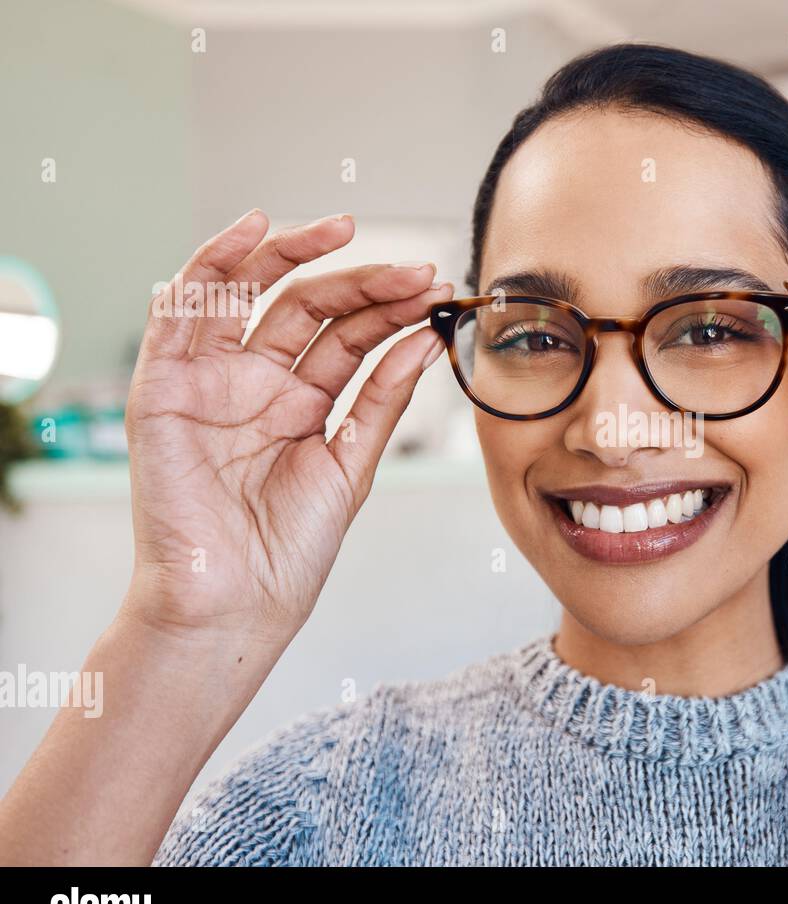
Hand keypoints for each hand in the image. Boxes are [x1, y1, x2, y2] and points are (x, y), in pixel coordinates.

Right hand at [121, 210, 451, 648]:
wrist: (237, 603)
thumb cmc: (290, 548)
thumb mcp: (351, 464)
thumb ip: (381, 399)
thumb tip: (425, 340)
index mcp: (300, 402)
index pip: (346, 336)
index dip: (389, 309)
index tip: (436, 290)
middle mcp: (255, 383)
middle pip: (307, 308)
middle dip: (361, 282)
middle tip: (413, 270)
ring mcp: (210, 381)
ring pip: (249, 294)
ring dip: (295, 256)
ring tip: (346, 230)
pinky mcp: (164, 388)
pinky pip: (180, 311)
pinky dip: (210, 264)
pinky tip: (252, 230)